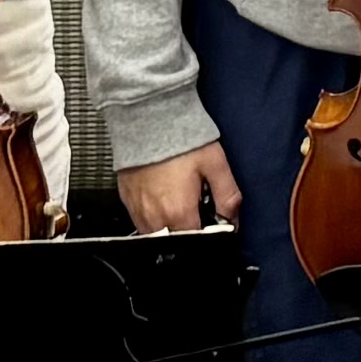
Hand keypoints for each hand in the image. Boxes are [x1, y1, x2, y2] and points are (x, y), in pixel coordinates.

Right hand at [118, 146, 244, 233]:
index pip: (196, 242)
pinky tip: (162, 200)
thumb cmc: (181, 139)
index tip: (212, 223)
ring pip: (156, 236)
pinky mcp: (126, 201)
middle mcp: (155, 218)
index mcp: (179, 213)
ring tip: (178, 205)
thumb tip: (233, 220)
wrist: (147, 118)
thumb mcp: (215, 164)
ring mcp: (138, 211)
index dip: (208, 236)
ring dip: (170, 228)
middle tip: (196, 211)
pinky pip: (140, 223)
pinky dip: (153, 219)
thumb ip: (228, 196)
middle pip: (175, 243)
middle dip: (188, 233)